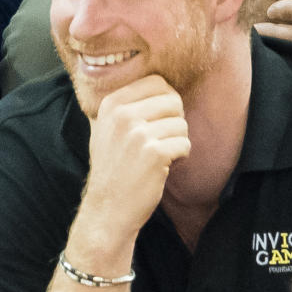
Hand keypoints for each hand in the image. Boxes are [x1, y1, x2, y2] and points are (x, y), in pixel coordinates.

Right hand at [75, 75, 189, 267]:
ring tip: (159, 157)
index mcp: (111, 104)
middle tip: (161, 141)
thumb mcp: (105, 129)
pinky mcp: (154, 153)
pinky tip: (163, 168)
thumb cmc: (112, 169)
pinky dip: (180, 157)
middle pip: (173, 100)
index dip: (165, 101)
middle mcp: (122, 115)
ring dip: (177, 142)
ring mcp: (137, 134)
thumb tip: (159, 82)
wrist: (107, 208)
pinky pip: (185, 144)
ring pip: (182, 123)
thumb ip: (125, 105)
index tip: (156, 122)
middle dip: (174, 121)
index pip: (156, 82)